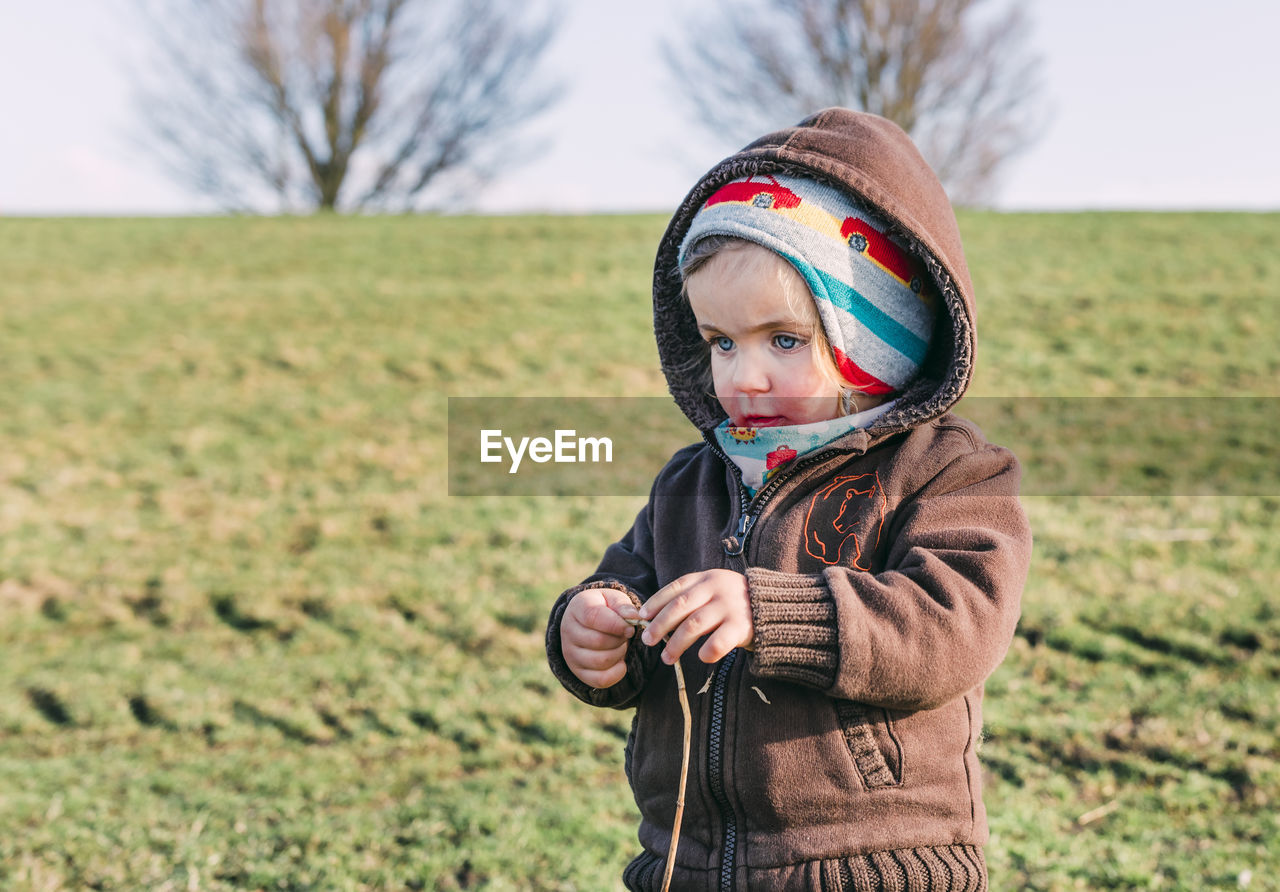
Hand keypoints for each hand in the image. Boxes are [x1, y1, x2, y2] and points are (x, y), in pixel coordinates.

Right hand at [561, 587, 640, 687]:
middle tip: (625, 635)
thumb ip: (623, 606)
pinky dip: (617, 672)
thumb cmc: (604, 609)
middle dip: (620, 640)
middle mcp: (568, 630)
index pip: (593, 617)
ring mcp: (570, 653)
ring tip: (620, 645)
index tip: (630, 628)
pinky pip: (601, 679)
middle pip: (598, 641)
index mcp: (577, 607)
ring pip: (601, 661)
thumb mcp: (613, 600)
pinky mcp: (578, 672)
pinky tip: (619, 661)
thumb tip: (634, 617)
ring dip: (619, 654)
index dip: (616, 624)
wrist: (588, 624)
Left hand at [638, 569, 753, 664]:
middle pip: (680, 607)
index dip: (656, 602)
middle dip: (660, 624)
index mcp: (707, 578)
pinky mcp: (742, 626)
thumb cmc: (736, 603)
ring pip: (693, 625)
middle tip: (647, 640)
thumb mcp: (714, 590)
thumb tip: (655, 619)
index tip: (641, 617)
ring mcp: (729, 607)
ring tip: (666, 658)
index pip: (675, 588)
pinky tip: (702, 658)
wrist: (776, 608)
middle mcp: (716, 589)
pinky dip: (707, 651)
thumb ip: (692, 598)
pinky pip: (718, 642)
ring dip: (676, 644)